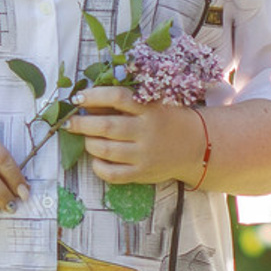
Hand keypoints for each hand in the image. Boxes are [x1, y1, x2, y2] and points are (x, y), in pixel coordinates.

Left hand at [65, 86, 201, 186]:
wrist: (200, 146)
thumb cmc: (170, 120)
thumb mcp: (155, 103)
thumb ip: (128, 102)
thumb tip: (90, 101)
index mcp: (150, 109)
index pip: (116, 97)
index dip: (93, 96)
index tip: (79, 98)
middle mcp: (147, 131)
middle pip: (106, 126)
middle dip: (82, 123)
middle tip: (71, 121)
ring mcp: (144, 154)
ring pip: (105, 150)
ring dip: (89, 143)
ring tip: (85, 138)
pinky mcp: (143, 173)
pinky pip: (112, 174)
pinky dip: (98, 167)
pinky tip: (96, 159)